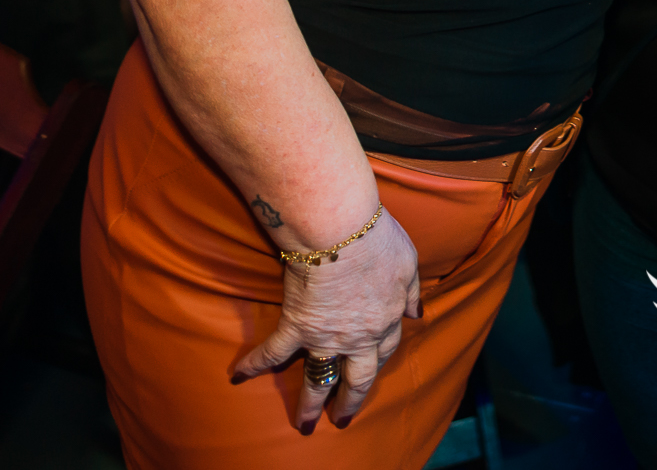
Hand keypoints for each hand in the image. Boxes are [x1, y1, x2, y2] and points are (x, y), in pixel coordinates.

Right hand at [232, 210, 422, 431]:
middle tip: (342, 418)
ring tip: (305, 424)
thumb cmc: (378, 241)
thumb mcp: (408, 264)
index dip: (378, 362)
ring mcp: (327, 335)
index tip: (372, 372)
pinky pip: (273, 351)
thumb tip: (417, 312)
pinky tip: (239, 376)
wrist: (341, 233)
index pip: (386, 350)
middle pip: (357, 378)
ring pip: (319, 378)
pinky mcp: (297, 326)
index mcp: (387, 319)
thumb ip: (412, 291)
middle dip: (350, 401)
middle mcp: (359, 336)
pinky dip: (254, 364)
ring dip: (310, 403)